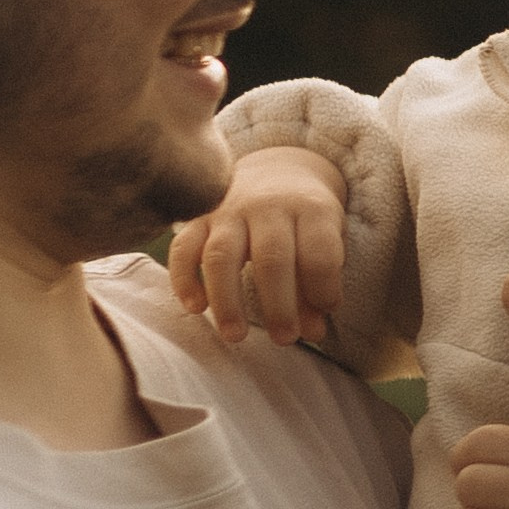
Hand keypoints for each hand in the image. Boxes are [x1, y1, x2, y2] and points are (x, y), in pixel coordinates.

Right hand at [171, 146, 348, 346]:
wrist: (278, 168)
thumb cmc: (307, 220)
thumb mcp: (326, 241)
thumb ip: (321, 285)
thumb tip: (313, 333)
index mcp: (311, 209)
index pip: (319, 252)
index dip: (324, 287)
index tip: (326, 310)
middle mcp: (268, 206)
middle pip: (271, 257)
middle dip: (279, 305)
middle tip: (285, 340)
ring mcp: (229, 210)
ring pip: (222, 255)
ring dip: (227, 300)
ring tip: (236, 336)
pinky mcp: (198, 218)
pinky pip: (183, 247)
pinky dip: (185, 278)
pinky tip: (195, 307)